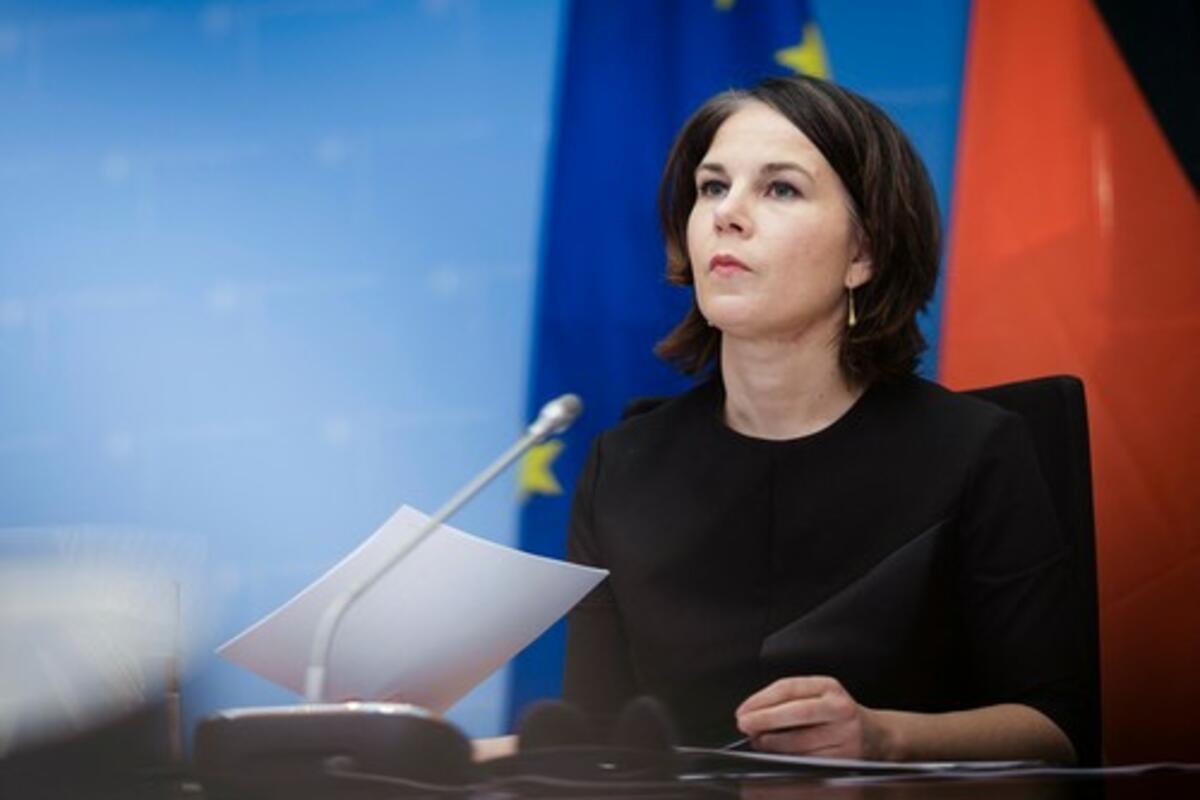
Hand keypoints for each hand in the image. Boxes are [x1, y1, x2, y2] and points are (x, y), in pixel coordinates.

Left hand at [735, 676, 884, 758]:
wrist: (877, 735)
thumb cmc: (838, 714)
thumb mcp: (817, 695)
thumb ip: (787, 700)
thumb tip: (753, 713)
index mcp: (828, 687)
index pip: (789, 688)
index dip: (761, 699)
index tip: (744, 709)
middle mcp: (839, 708)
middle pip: (797, 713)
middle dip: (765, 719)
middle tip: (744, 724)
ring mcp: (845, 734)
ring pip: (801, 741)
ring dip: (773, 743)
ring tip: (758, 740)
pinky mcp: (846, 758)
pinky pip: (810, 760)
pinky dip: (789, 758)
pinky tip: (778, 754)